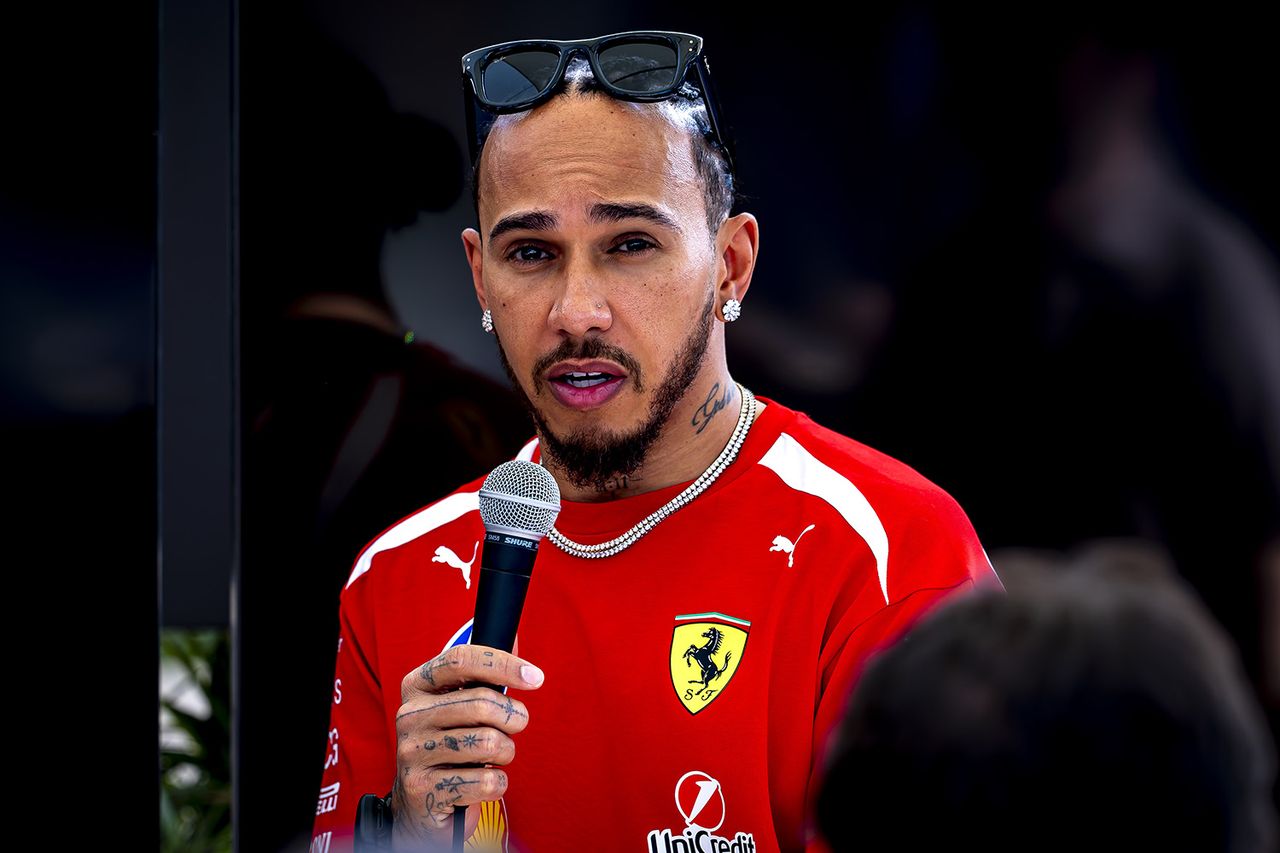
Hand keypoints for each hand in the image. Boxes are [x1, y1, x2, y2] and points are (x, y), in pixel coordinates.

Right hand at [390, 644, 543, 849]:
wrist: (419, 806)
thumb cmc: (450, 746)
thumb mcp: (458, 706)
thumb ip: (484, 676)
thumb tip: (514, 636)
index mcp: (416, 686)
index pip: (460, 659)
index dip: (503, 664)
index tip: (536, 677)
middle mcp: (408, 716)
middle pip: (482, 702)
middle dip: (514, 716)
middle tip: (516, 725)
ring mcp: (412, 753)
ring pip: (488, 743)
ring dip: (506, 752)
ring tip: (495, 756)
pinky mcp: (423, 790)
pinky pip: (485, 781)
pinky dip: (497, 784)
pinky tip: (482, 783)